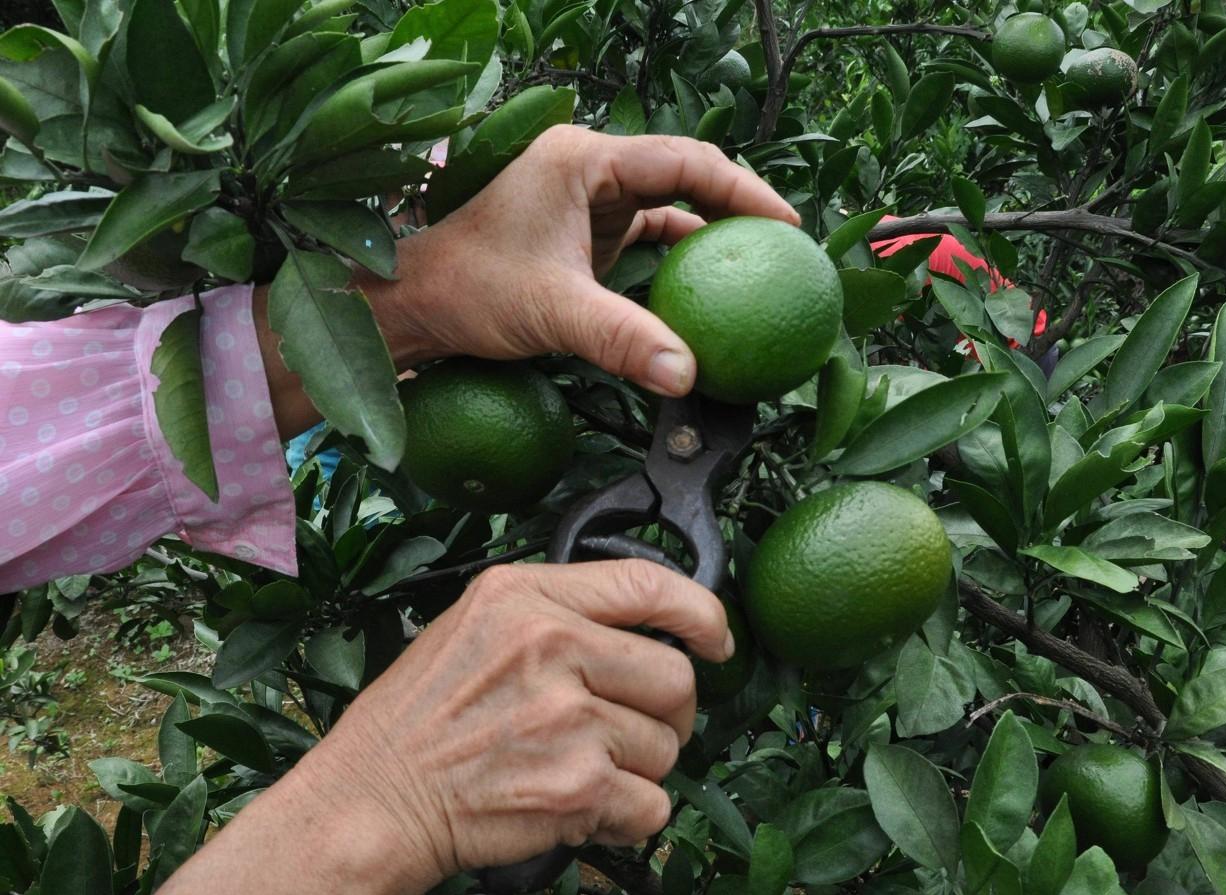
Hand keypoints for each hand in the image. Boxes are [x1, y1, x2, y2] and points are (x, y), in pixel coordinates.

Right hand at [321, 558, 731, 879]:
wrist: (373, 802)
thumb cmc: (418, 719)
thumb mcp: (471, 623)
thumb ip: (552, 609)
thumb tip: (640, 625)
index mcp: (526, 597)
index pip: (648, 584)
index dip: (701, 614)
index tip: (715, 639)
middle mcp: (552, 646)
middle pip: (676, 678)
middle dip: (666, 714)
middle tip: (631, 730)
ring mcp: (569, 718)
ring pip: (667, 748)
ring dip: (639, 769)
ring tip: (580, 769)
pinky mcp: (578, 786)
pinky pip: (654, 805)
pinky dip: (629, 818)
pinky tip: (583, 808)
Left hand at [367, 126, 799, 395]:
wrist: (412, 303)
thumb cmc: (467, 288)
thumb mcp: (553, 310)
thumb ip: (622, 340)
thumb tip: (685, 376)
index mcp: (583, 160)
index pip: (684, 160)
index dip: (743, 189)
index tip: (786, 226)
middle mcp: (587, 169)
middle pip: (683, 175)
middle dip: (736, 208)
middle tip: (783, 248)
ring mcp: (584, 199)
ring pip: (666, 206)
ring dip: (708, 234)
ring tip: (756, 268)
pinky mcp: (581, 232)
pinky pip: (644, 236)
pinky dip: (676, 260)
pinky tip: (705, 290)